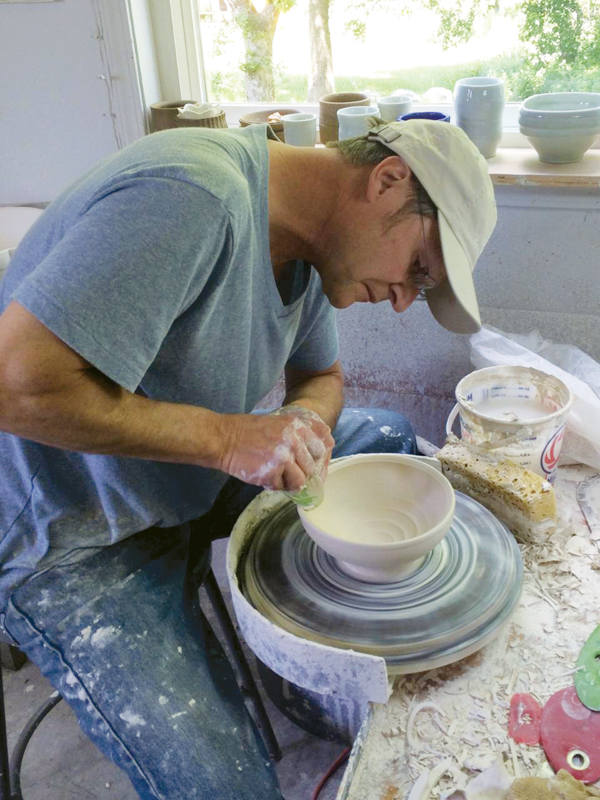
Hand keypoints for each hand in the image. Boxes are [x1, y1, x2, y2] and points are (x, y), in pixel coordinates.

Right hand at [219, 406, 333, 490]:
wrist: (223, 439)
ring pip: (299, 480)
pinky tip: (262, 474)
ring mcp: (283, 457)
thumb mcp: (278, 423)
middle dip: (300, 471)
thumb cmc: (248, 432)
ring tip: (274, 473)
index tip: (306, 464)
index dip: (314, 459)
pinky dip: (273, 484)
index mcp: (296, 426)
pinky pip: (281, 487)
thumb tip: (319, 450)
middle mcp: (293, 441)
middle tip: (285, 469)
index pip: (321, 448)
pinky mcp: (271, 473)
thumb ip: (298, 434)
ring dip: (288, 481)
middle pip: (311, 467)